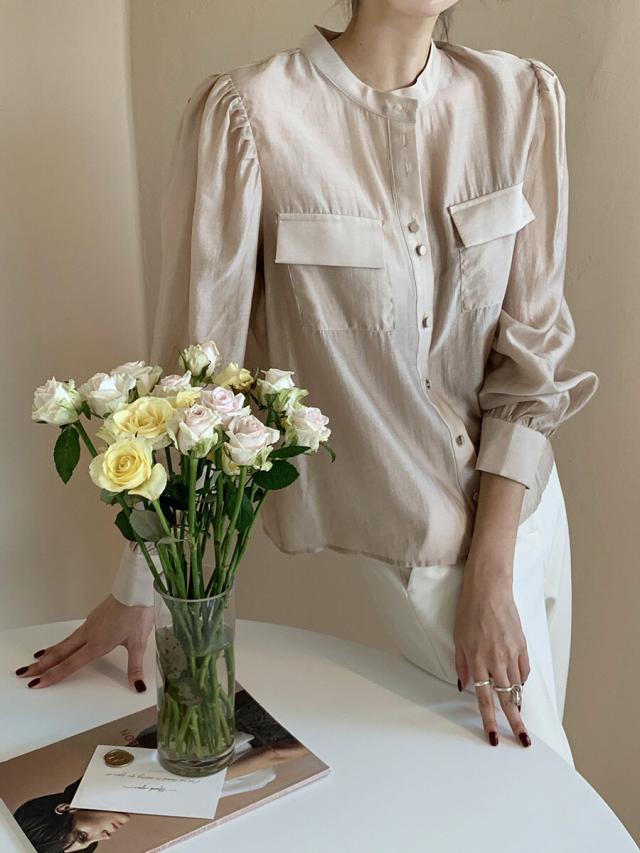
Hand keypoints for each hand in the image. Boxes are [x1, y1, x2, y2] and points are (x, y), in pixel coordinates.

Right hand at [15, 594, 153, 691]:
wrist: (136, 589)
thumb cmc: (137, 613)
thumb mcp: (139, 643)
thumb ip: (135, 667)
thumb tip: (138, 686)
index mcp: (97, 643)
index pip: (70, 664)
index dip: (52, 675)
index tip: (36, 683)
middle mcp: (89, 634)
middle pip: (60, 652)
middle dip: (41, 665)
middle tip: (24, 673)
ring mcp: (90, 624)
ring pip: (65, 642)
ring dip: (49, 653)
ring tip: (37, 660)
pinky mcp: (93, 617)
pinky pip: (73, 634)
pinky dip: (62, 642)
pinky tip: (63, 644)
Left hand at [454, 556, 530, 748]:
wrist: (489, 589)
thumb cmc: (469, 611)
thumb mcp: (458, 639)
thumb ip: (461, 664)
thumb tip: (464, 686)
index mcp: (478, 660)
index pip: (485, 699)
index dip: (489, 721)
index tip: (495, 738)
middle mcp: (497, 660)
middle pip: (508, 699)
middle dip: (516, 722)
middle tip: (523, 740)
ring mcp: (512, 653)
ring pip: (517, 686)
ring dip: (518, 703)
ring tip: (519, 717)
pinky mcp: (522, 645)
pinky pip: (524, 671)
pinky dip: (521, 681)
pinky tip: (518, 687)